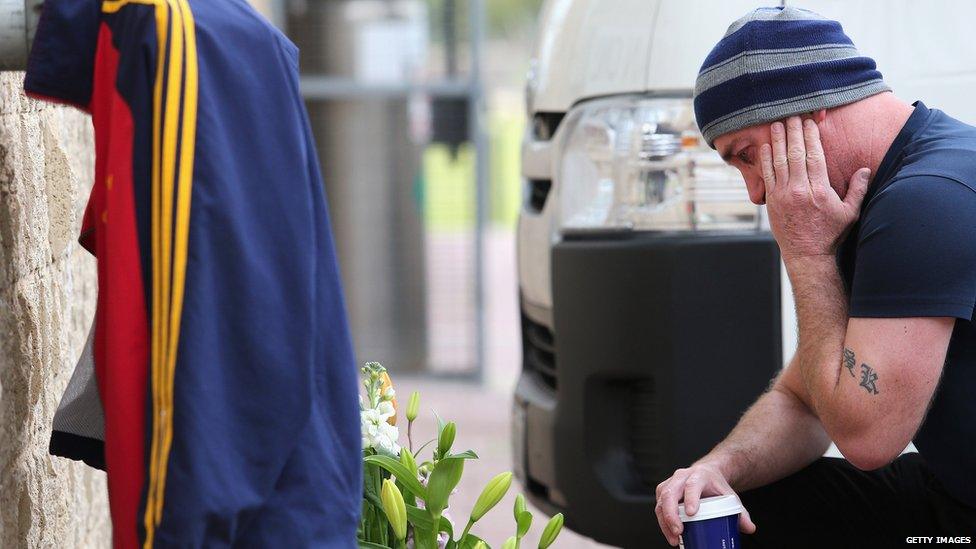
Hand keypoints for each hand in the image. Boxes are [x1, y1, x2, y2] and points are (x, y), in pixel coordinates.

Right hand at [654, 462, 755, 546]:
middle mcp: (681, 477)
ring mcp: (670, 483)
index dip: (690, 499)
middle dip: (671, 514)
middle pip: (670, 493)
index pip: (692, 485)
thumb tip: (749, 527)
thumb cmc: (716, 485)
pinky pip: (658, 505)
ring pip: (661, 500)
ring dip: (664, 520)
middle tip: (678, 531)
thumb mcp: (730, 496)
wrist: (707, 473)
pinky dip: (662, 520)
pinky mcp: (663, 491)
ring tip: (673, 538)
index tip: (692, 514)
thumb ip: (740, 512)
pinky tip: (669, 532)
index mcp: (699, 475)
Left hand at [760, 116, 870, 260]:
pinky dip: (766, 159)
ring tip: (777, 124)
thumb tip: (865, 169)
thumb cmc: (830, 234)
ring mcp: (783, 195)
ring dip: (778, 140)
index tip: (810, 122)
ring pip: (779, 161)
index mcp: (820, 190)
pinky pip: (767, 175)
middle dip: (794, 132)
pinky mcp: (772, 201)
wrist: (807, 254)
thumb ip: (858, 189)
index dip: (811, 136)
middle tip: (792, 115)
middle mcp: (800, 190)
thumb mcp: (850, 212)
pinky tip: (767, 146)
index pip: (814, 155)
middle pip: (795, 153)